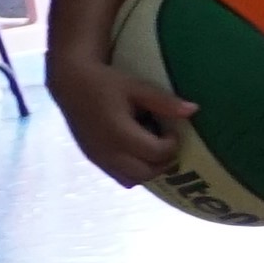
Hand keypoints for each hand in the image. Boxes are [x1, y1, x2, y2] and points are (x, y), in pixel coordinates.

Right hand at [46, 53, 191, 190]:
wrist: (69, 83)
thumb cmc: (106, 83)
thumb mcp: (137, 87)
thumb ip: (164, 102)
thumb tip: (194, 110)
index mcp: (120, 134)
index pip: (157, 154)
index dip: (172, 144)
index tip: (171, 130)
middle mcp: (108, 152)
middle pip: (146, 173)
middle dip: (162, 162)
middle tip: (165, 143)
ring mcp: (98, 158)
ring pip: (131, 180)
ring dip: (147, 169)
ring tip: (150, 147)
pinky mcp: (92, 159)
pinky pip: (118, 176)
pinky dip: (132, 170)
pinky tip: (135, 150)